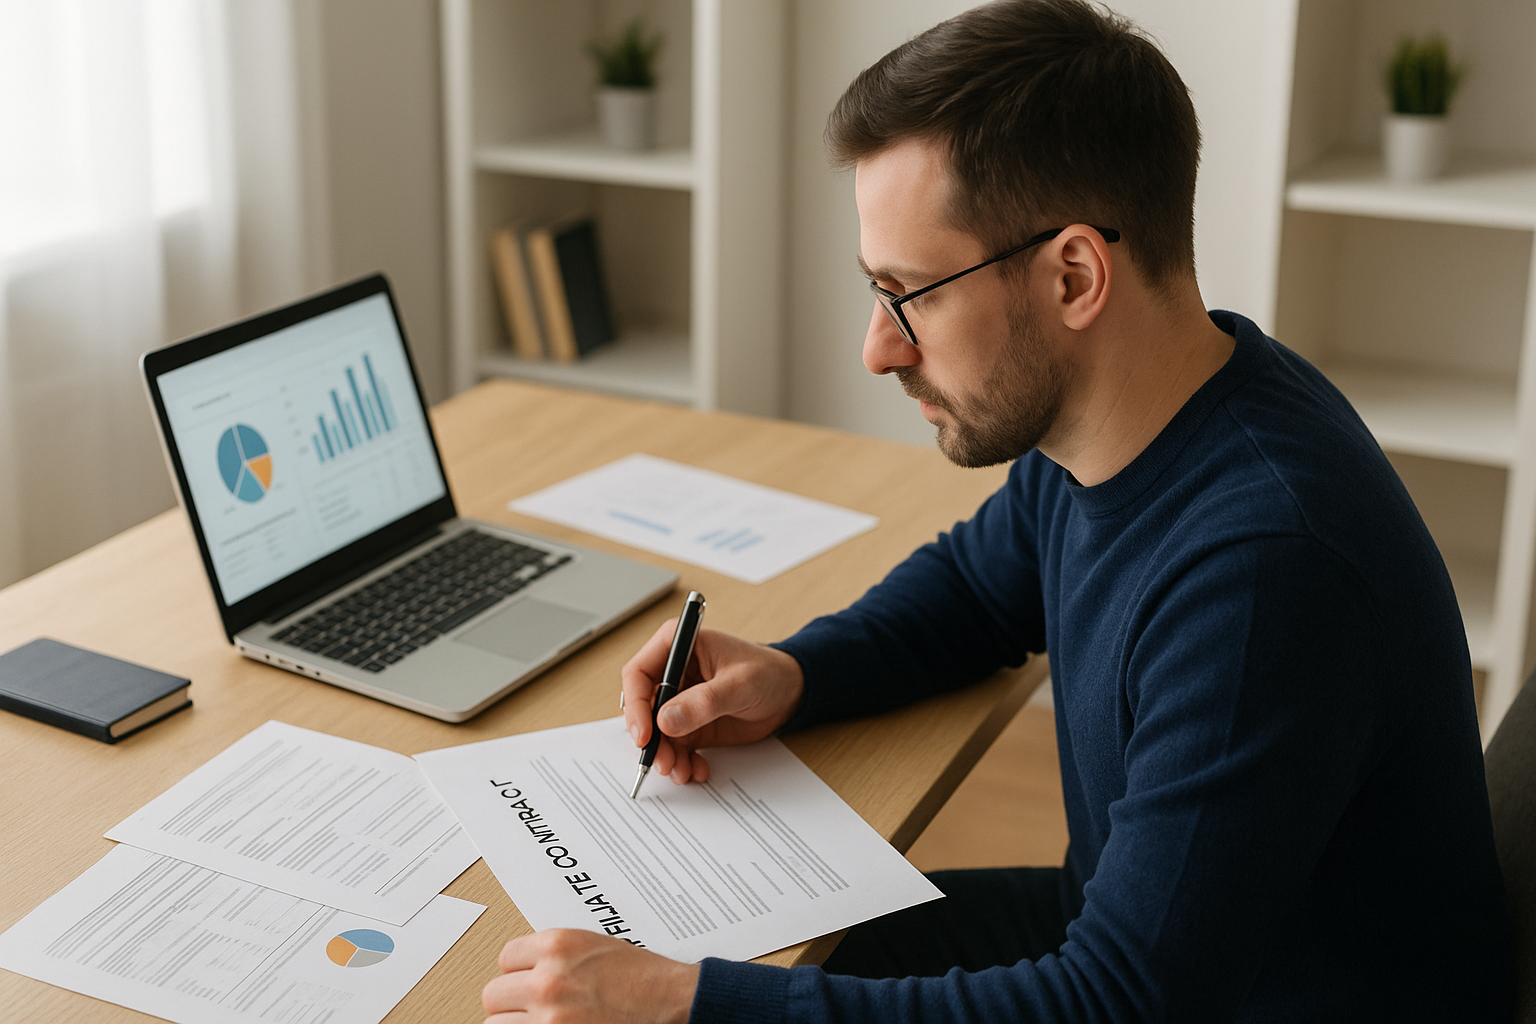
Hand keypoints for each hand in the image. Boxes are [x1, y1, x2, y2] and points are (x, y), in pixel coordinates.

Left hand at [482, 929, 697, 1023]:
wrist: (672, 1002)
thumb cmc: (643, 977)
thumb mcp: (593, 947)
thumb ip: (554, 955)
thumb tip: (524, 969)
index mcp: (558, 945)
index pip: (506, 958)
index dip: (519, 971)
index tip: (527, 979)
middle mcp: (549, 979)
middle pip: (494, 994)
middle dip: (512, 1002)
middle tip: (532, 1006)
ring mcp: (550, 1017)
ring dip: (517, 1023)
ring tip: (541, 1021)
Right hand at [621, 624, 803, 783]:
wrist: (791, 693)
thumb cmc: (769, 673)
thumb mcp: (739, 685)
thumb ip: (703, 702)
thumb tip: (665, 721)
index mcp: (678, 644)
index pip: (638, 674)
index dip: (635, 705)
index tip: (644, 734)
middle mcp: (673, 672)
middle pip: (643, 708)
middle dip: (651, 739)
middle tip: (663, 762)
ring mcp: (680, 699)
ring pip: (657, 733)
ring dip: (667, 755)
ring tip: (684, 771)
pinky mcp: (691, 723)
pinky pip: (676, 746)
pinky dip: (682, 761)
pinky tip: (697, 769)